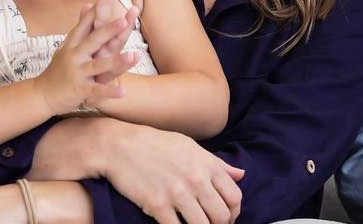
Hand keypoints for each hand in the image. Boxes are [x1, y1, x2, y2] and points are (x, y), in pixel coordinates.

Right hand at [33, 0, 138, 115]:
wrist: (41, 94)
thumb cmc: (59, 67)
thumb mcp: (68, 45)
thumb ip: (81, 26)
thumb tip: (88, 4)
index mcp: (74, 43)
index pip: (88, 22)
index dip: (99, 6)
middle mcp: (75, 55)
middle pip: (93, 40)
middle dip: (108, 31)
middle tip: (124, 21)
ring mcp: (77, 72)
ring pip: (98, 66)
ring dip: (116, 61)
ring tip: (134, 56)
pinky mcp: (80, 89)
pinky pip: (97, 90)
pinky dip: (110, 91)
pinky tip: (123, 91)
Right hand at [100, 121, 243, 223]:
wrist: (122, 146)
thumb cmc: (158, 145)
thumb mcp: (193, 148)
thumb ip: (218, 164)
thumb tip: (241, 174)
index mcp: (207, 165)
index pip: (234, 196)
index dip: (234, 212)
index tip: (228, 217)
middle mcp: (196, 180)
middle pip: (221, 215)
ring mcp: (177, 194)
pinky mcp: (157, 205)